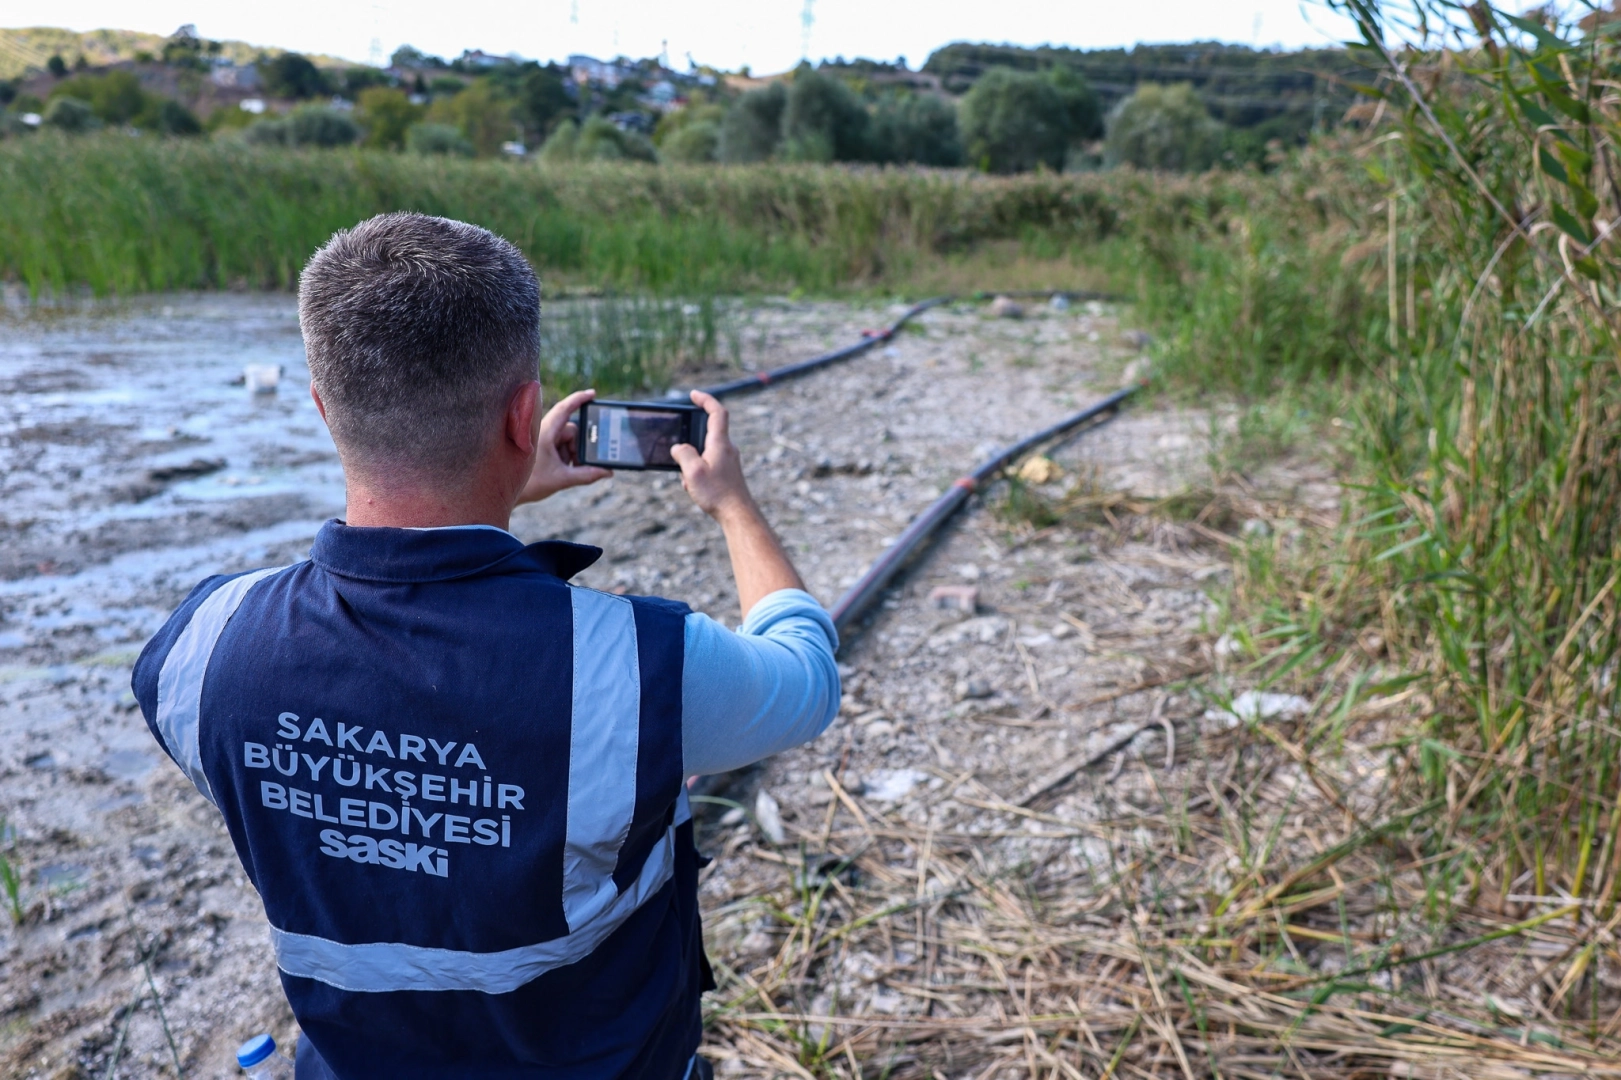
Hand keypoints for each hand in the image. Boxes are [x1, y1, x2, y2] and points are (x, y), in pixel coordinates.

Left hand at [517, 388, 610, 503]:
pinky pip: (561, 445)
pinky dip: (566, 456)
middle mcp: (545, 431)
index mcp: (546, 432)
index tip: (593, 394)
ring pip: (568, 440)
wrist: (507, 492)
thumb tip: (608, 472)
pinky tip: (561, 469)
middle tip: (577, 465)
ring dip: (572, 454)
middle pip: (572, 431)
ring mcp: (543, 438)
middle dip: (578, 448)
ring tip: (565, 471)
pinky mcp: (542, 445)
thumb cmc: (530, 483)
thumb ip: (587, 475)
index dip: (579, 399)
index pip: (565, 408)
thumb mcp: (562, 479)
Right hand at [669, 390, 753, 522]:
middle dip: (690, 442)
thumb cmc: (717, 493)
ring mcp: (729, 460)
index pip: (716, 412)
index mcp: (720, 443)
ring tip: (689, 481)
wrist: (738, 515)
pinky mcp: (728, 472)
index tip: (694, 395)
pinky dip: (698, 473)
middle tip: (680, 456)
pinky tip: (695, 489)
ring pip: (705, 452)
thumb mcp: (692, 472)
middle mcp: (727, 448)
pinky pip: (708, 465)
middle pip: (707, 433)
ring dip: (692, 463)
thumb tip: (678, 448)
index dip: (705, 400)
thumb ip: (683, 454)